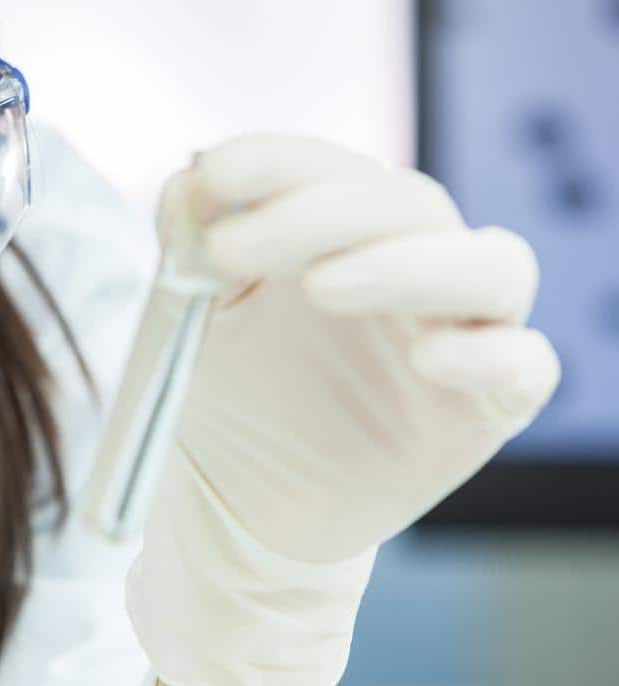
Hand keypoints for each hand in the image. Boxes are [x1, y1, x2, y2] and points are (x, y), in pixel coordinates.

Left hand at [127, 135, 560, 685]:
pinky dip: (489, 355)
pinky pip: (525, 366)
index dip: (279, 162)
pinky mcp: (486, 409)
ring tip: (321, 287)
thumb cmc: (231, 395)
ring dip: (409, 264)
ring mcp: (460, 333)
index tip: (212, 173)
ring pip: (490, 268)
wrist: (242, 500)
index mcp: (345, 234)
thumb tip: (184, 183)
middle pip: (409, 205)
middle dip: (318, 213)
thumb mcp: (195, 318)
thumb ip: (191, 249)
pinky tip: (428, 359)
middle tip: (228, 249)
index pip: (335, 170)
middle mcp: (413, 268)